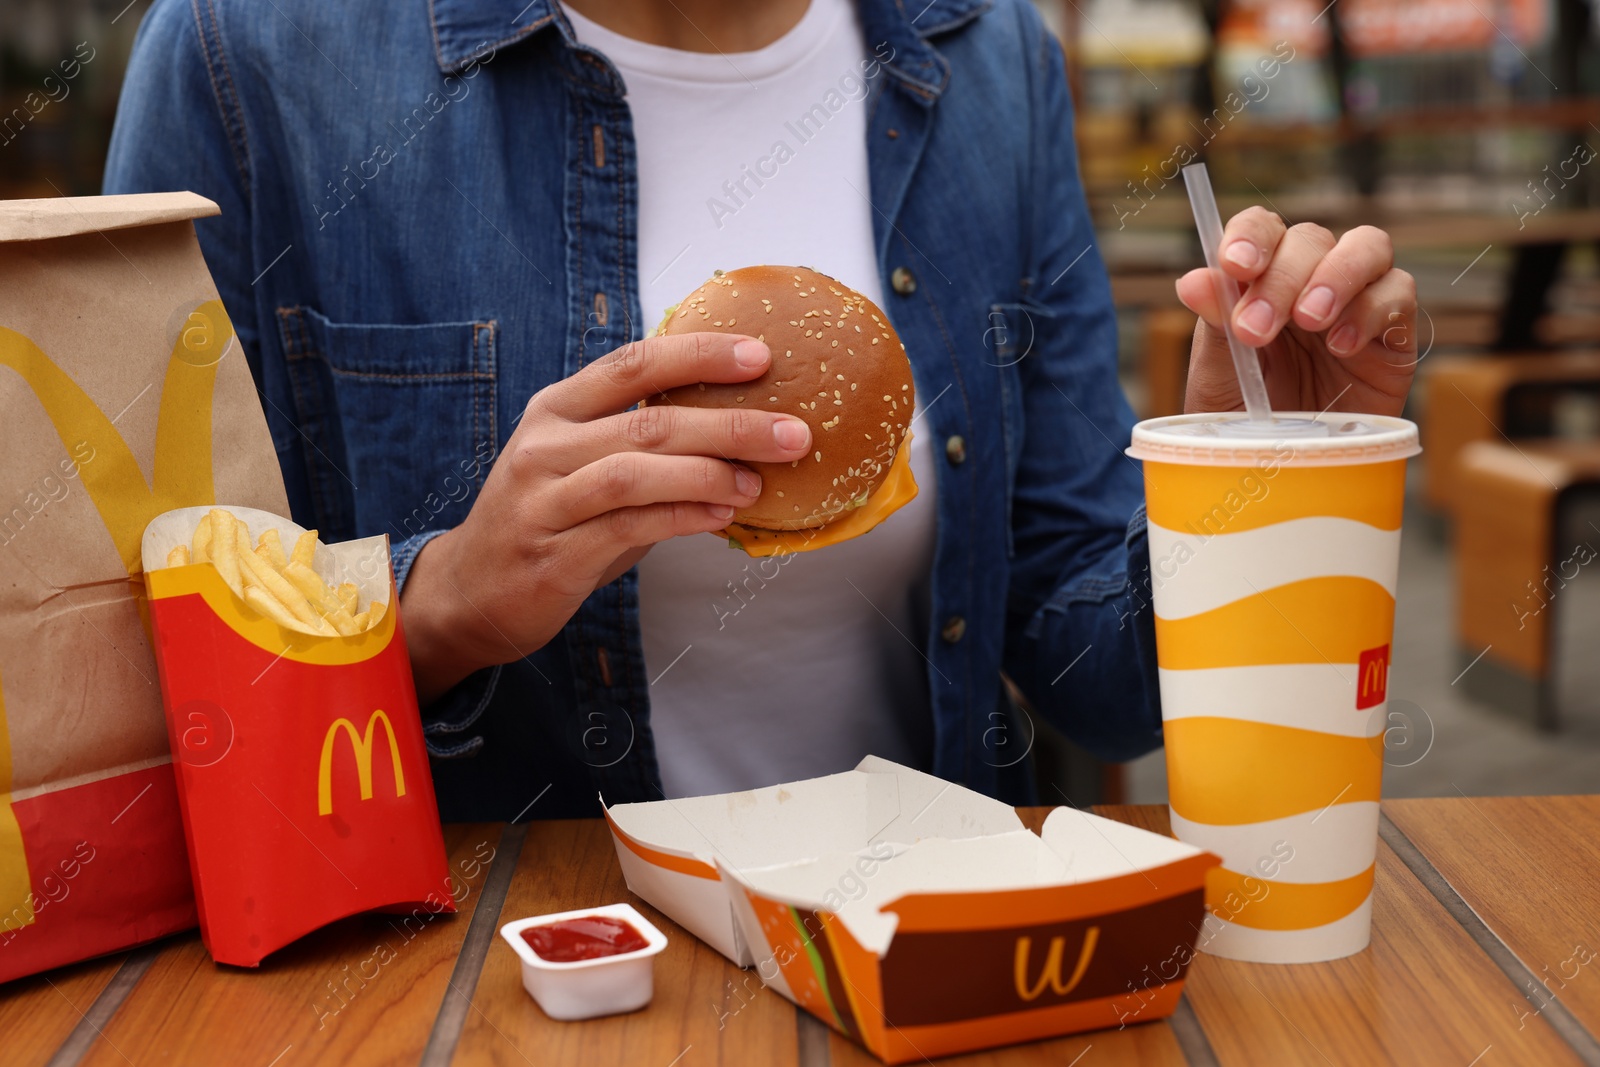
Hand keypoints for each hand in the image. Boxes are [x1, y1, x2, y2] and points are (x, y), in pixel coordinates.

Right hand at [401, 332, 812, 702]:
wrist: (470, 591)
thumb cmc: (546, 520)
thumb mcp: (581, 464)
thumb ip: (642, 443)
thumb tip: (735, 430)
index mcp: (556, 410)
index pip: (633, 365)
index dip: (698, 354)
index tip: (760, 355)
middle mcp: (545, 447)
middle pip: (649, 421)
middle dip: (731, 423)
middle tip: (793, 432)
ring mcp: (544, 501)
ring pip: (637, 472)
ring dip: (709, 474)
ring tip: (757, 483)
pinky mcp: (554, 554)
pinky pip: (628, 527)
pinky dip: (682, 518)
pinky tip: (720, 518)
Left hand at [1175, 207, 1416, 416]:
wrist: (1283, 472)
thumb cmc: (1244, 416)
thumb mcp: (1218, 375)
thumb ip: (1214, 324)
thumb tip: (1193, 280)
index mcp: (1260, 277)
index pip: (1262, 227)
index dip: (1251, 236)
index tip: (1236, 265)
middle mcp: (1310, 278)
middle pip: (1311, 238)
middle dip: (1282, 278)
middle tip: (1256, 328)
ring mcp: (1357, 299)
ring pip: (1368, 246)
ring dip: (1336, 277)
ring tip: (1310, 320)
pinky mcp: (1393, 333)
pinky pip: (1400, 295)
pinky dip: (1372, 310)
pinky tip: (1342, 346)